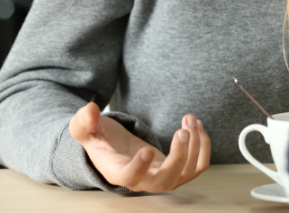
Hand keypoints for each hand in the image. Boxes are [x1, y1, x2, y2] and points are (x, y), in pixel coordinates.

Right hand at [69, 101, 210, 191]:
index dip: (139, 168)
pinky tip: (197, 125)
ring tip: (189, 119)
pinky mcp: (179, 170)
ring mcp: (164, 177)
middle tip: (183, 130)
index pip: (130, 178)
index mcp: (119, 172)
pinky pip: (198, 166)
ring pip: (187, 172)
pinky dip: (203, 146)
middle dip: (179, 156)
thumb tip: (89, 110)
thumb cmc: (102, 140)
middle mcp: (143, 180)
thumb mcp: (87, 130)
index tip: (146, 149)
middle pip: (165, 180)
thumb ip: (83, 122)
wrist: (118, 149)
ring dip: (195, 145)